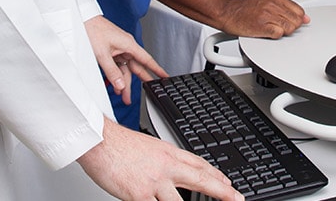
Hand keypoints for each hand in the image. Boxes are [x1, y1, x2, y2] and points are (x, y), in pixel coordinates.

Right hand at [76, 118, 242, 200]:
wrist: (97, 140)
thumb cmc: (113, 142)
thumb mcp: (144, 146)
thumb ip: (157, 159)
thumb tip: (162, 170)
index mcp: (166, 153)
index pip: (198, 164)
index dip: (215, 175)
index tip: (228, 182)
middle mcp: (165, 167)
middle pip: (201, 180)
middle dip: (222, 191)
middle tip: (237, 198)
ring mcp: (155, 182)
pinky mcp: (141, 195)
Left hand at [84, 16, 165, 103]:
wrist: (80, 20)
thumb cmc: (92, 30)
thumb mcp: (102, 54)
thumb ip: (112, 71)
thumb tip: (120, 84)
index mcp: (129, 44)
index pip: (147, 60)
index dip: (157, 70)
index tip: (165, 77)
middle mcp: (125, 46)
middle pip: (135, 68)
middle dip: (138, 83)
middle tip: (145, 94)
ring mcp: (118, 48)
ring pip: (125, 69)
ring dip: (124, 82)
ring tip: (123, 96)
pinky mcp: (110, 50)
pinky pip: (117, 66)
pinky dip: (116, 75)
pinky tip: (115, 85)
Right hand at [217, 0, 308, 38]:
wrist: (226, 12)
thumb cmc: (244, 9)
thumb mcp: (267, 2)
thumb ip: (286, 8)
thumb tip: (304, 18)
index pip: (300, 11)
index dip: (296, 19)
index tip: (289, 21)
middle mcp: (273, 4)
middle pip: (296, 21)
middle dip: (290, 26)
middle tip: (276, 25)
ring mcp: (267, 15)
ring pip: (290, 28)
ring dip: (282, 31)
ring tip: (270, 28)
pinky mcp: (262, 26)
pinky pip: (279, 34)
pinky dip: (274, 35)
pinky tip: (266, 31)